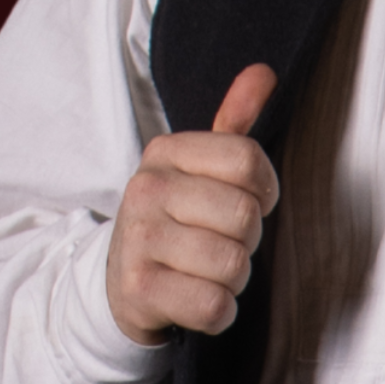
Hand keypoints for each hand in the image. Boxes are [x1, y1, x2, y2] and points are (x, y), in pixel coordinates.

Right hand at [106, 62, 279, 344]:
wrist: (119, 285)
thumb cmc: (176, 221)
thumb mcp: (199, 168)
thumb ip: (234, 122)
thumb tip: (265, 72)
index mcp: (165, 152)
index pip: (248, 160)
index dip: (264, 192)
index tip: (249, 203)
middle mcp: (146, 190)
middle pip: (245, 217)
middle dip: (247, 242)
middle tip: (221, 244)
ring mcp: (138, 240)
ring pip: (233, 264)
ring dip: (233, 279)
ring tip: (207, 271)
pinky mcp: (138, 291)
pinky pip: (213, 305)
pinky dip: (218, 311)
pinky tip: (199, 299)